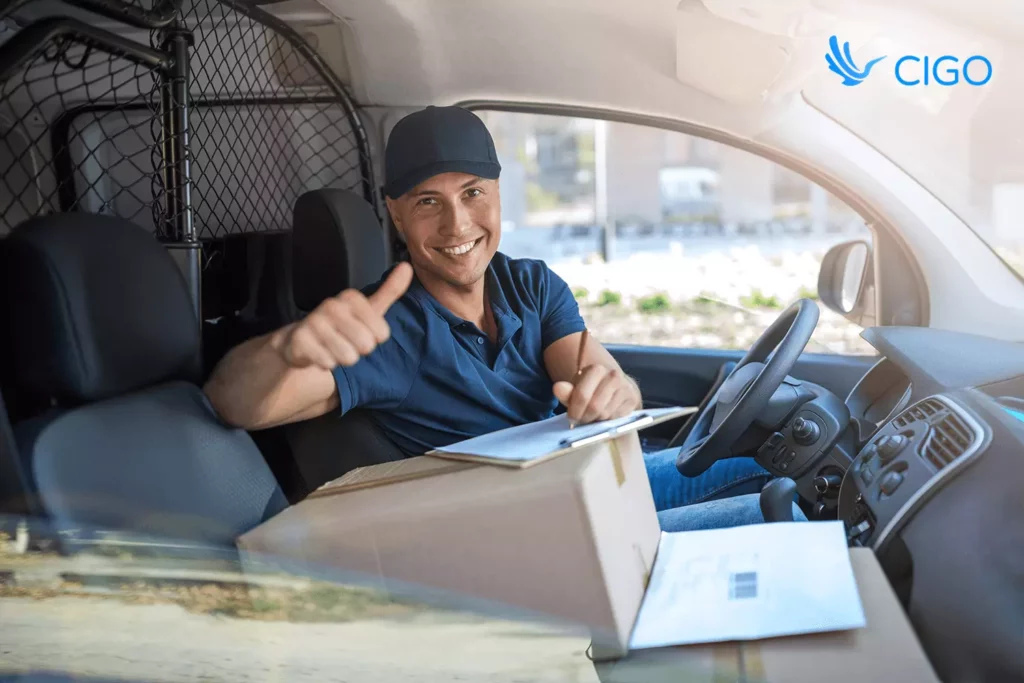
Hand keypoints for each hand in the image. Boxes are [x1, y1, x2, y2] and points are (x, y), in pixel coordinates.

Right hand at [277, 262, 413, 369]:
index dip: (375, 339)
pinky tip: (321, 353)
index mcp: (351, 298)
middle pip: (366, 345)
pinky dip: (327, 364)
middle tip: (347, 341)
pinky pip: (328, 363)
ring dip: (343, 358)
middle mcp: (332, 306)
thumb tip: (407, 267)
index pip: (382, 333)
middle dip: (359, 350)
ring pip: (348, 356)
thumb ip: (390, 291)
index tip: (363, 331)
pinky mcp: (300, 340)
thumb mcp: (369, 309)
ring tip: (334, 348)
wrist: (303, 339)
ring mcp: (314, 322)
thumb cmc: (343, 325)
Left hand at [552, 364, 641, 424]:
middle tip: (582, 420)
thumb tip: (557, 388)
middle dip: (585, 418)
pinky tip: (606, 416)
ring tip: (594, 416)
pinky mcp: (633, 399)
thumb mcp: (576, 389)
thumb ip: (565, 391)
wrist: (616, 388)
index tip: (571, 417)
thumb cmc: (592, 389)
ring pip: (606, 415)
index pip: (582, 396)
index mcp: (596, 369)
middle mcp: (613, 375)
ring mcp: (625, 387)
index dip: (574, 411)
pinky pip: (617, 419)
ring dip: (597, 420)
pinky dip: (609, 422)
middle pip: (594, 407)